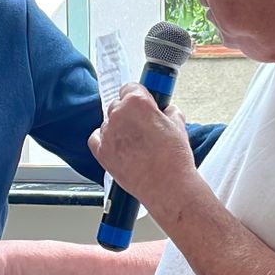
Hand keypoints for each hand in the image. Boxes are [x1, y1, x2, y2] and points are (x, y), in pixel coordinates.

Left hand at [89, 84, 196, 208]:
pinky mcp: (102, 152)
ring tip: (135, 143)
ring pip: (108, 122)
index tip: (145, 103)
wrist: (168, 187)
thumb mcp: (178, 126)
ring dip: (119, 128)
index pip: (131, 88)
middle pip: (118, 105)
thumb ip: (169, 112)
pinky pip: (96, 138)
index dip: (141, 96)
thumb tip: (167, 111)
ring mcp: (107, 134)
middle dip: (130, 113)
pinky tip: (118, 146)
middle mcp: (118, 115)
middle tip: (144, 126)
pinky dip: (105, 140)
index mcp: (137, 103)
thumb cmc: (174, 159)